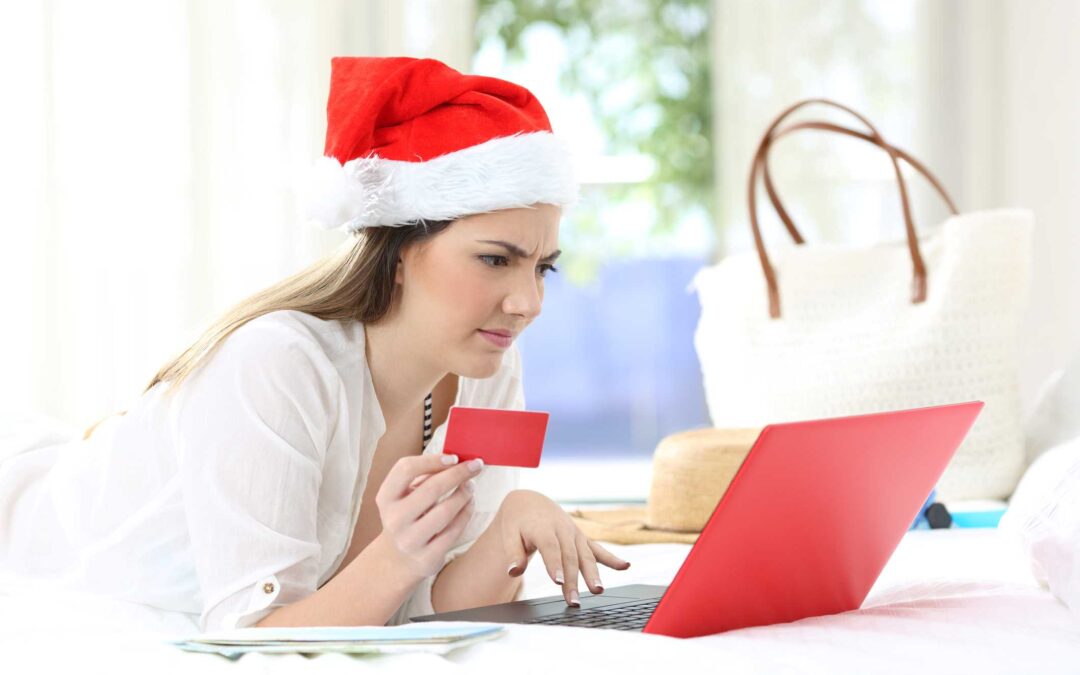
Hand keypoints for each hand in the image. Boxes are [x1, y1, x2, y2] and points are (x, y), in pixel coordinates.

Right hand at [375, 453, 484, 577]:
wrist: (397, 559)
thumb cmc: (407, 516)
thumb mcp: (404, 496)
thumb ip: (423, 477)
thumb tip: (455, 460)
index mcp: (386, 497)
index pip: (406, 469)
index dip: (432, 460)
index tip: (454, 457)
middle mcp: (395, 519)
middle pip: (431, 488)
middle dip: (458, 474)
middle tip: (475, 466)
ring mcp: (410, 540)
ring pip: (445, 511)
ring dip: (464, 494)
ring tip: (471, 486)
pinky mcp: (427, 557)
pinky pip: (453, 531)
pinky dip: (466, 513)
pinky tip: (469, 504)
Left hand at [498, 489, 630, 606]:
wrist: (531, 502)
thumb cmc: (518, 520)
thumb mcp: (508, 532)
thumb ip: (513, 552)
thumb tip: (514, 571)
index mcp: (543, 527)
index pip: (550, 547)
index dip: (554, 564)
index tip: (558, 581)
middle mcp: (562, 529)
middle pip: (569, 556)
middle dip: (573, 579)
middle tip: (573, 600)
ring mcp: (574, 534)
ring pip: (585, 555)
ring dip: (592, 574)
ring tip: (598, 590)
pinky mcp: (581, 538)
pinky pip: (598, 549)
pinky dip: (612, 558)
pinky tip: (625, 566)